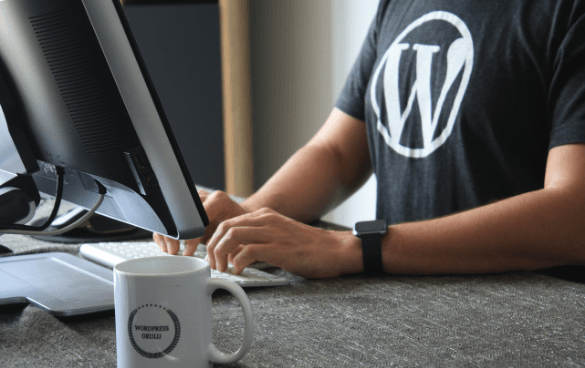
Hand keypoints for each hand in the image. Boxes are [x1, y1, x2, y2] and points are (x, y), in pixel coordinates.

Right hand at [153, 190, 249, 255]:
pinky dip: (166, 232)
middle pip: (180, 212)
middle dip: (174, 234)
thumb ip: (230, 243)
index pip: (198, 216)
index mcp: (219, 200)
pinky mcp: (187, 208)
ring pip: (172, 214)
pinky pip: (170, 218)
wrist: (242, 217)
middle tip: (174, 251)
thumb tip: (219, 260)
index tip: (188, 250)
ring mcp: (193, 201)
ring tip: (171, 251)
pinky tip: (166, 246)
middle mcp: (205, 197)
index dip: (190, 234)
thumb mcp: (240, 234)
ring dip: (167, 234)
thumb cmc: (243, 227)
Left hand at [206, 207, 360, 278]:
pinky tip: (240, 271)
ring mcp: (272, 232)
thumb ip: (257, 241)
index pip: (228, 221)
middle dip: (213, 247)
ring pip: (231, 235)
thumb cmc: (309, 248)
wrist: (335, 250)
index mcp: (264, 216)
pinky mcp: (279, 248)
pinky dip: (238, 262)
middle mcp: (266, 220)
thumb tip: (234, 256)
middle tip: (215, 265)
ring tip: (224, 269)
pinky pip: (248, 251)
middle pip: (225, 226)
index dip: (215, 240)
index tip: (213, 256)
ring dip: (221, 254)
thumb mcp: (278, 237)